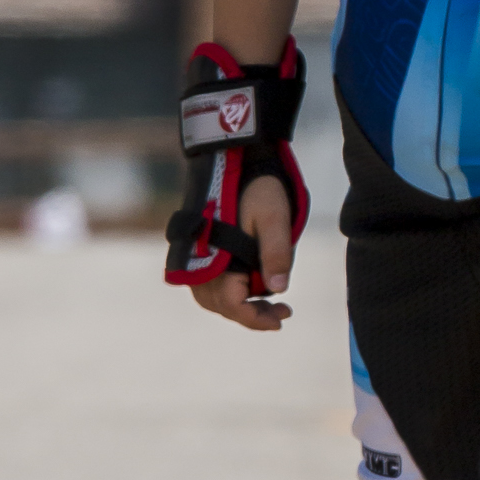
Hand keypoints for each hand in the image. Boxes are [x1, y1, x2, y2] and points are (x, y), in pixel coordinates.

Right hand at [190, 170, 294, 330]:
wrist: (234, 158)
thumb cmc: (257, 187)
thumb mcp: (274, 218)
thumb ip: (276, 253)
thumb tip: (279, 291)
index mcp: (217, 257)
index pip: (232, 305)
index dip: (256, 319)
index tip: (281, 321)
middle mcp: (200, 262)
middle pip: (222, 306)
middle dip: (252, 315)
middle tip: (283, 313)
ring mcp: (196, 256)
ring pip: (213, 298)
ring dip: (240, 306)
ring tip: (270, 305)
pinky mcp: (199, 250)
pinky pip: (209, 284)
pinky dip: (229, 293)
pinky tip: (251, 286)